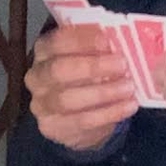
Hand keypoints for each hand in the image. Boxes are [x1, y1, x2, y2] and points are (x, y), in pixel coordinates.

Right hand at [24, 22, 140, 152]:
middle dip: (92, 66)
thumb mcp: (89, 56)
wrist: (77, 118)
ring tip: (128, 87)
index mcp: (43, 51)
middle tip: (122, 65)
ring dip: (103, 92)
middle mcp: (36, 76)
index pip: (56, 42)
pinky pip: (82, 121)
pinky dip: (109, 113)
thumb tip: (119, 37)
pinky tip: (129, 106)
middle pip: (58, 70)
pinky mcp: (52, 127)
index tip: (107, 41)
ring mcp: (41, 104)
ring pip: (68, 99)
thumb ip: (98, 47)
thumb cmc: (86, 77)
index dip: (81, 40)